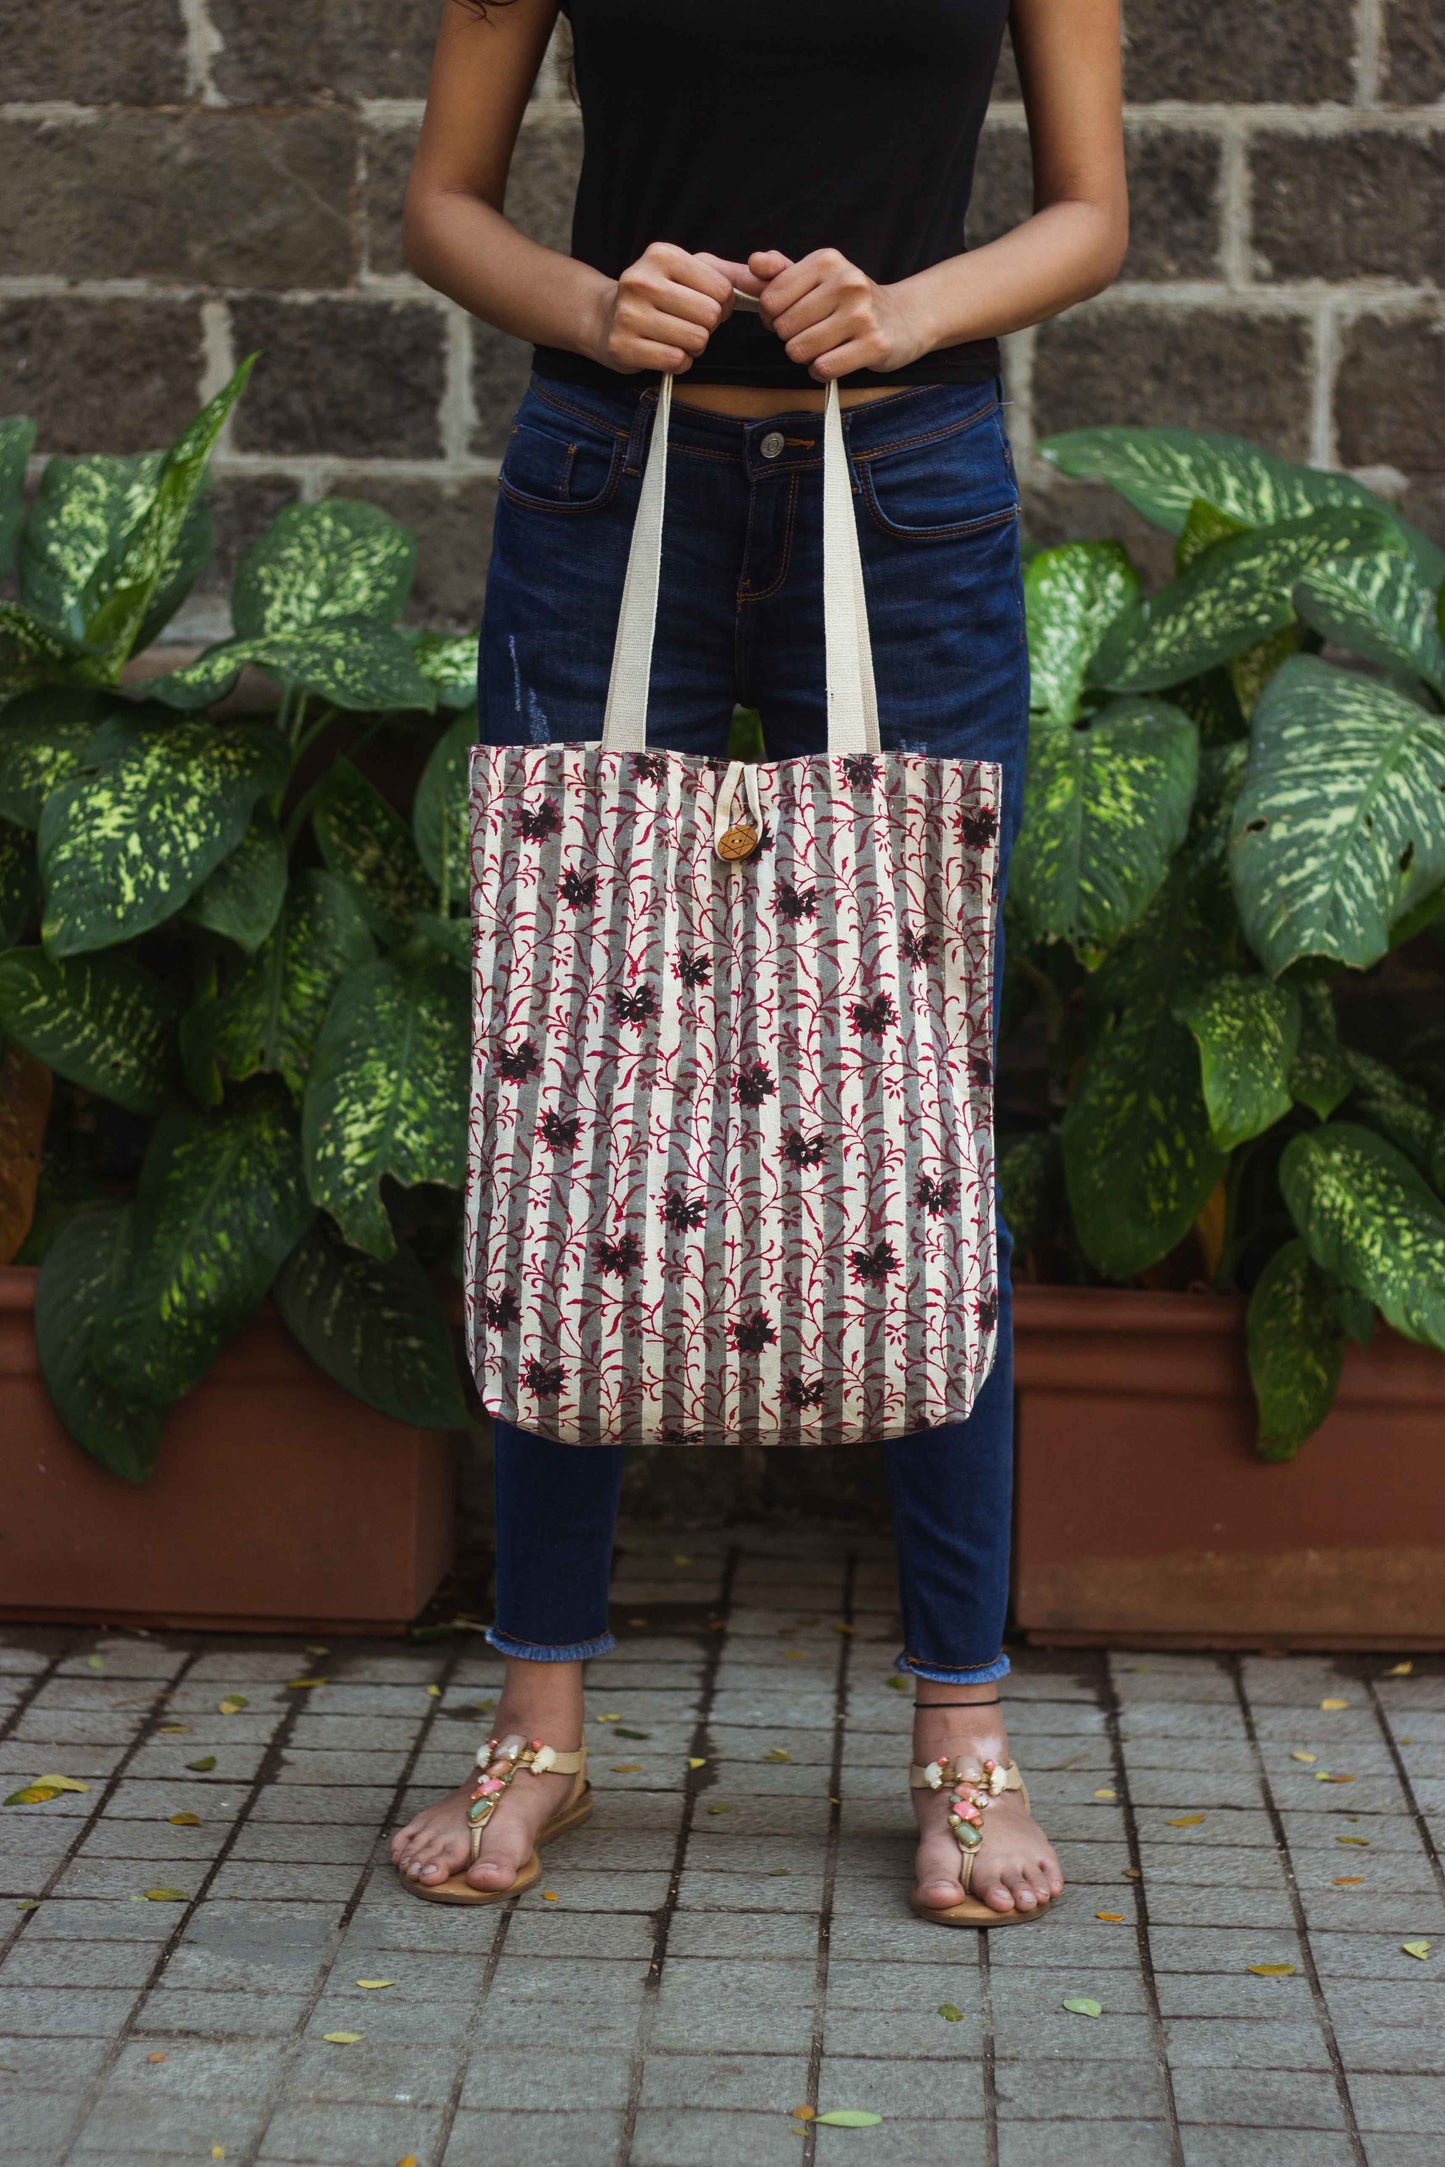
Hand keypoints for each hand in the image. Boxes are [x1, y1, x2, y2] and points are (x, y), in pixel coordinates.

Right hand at [588, 243, 765, 374]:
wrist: (604, 317)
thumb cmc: (659, 293)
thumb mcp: (692, 272)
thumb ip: (733, 273)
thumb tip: (772, 272)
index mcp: (662, 255)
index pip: (722, 289)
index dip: (722, 305)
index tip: (703, 304)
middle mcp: (642, 280)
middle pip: (710, 316)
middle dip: (707, 327)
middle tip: (687, 323)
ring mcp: (629, 314)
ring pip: (695, 341)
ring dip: (693, 346)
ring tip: (674, 336)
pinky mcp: (623, 345)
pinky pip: (676, 361)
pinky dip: (678, 362)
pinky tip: (662, 350)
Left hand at [749, 248, 929, 379]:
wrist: (905, 318)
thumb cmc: (851, 300)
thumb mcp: (818, 277)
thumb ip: (782, 271)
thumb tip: (754, 263)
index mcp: (827, 261)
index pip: (770, 299)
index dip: (771, 316)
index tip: (789, 317)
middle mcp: (846, 282)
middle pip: (783, 328)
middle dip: (790, 338)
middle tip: (812, 333)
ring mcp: (862, 314)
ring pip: (800, 350)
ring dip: (805, 357)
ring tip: (824, 346)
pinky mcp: (874, 345)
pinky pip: (823, 368)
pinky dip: (821, 372)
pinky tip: (834, 361)